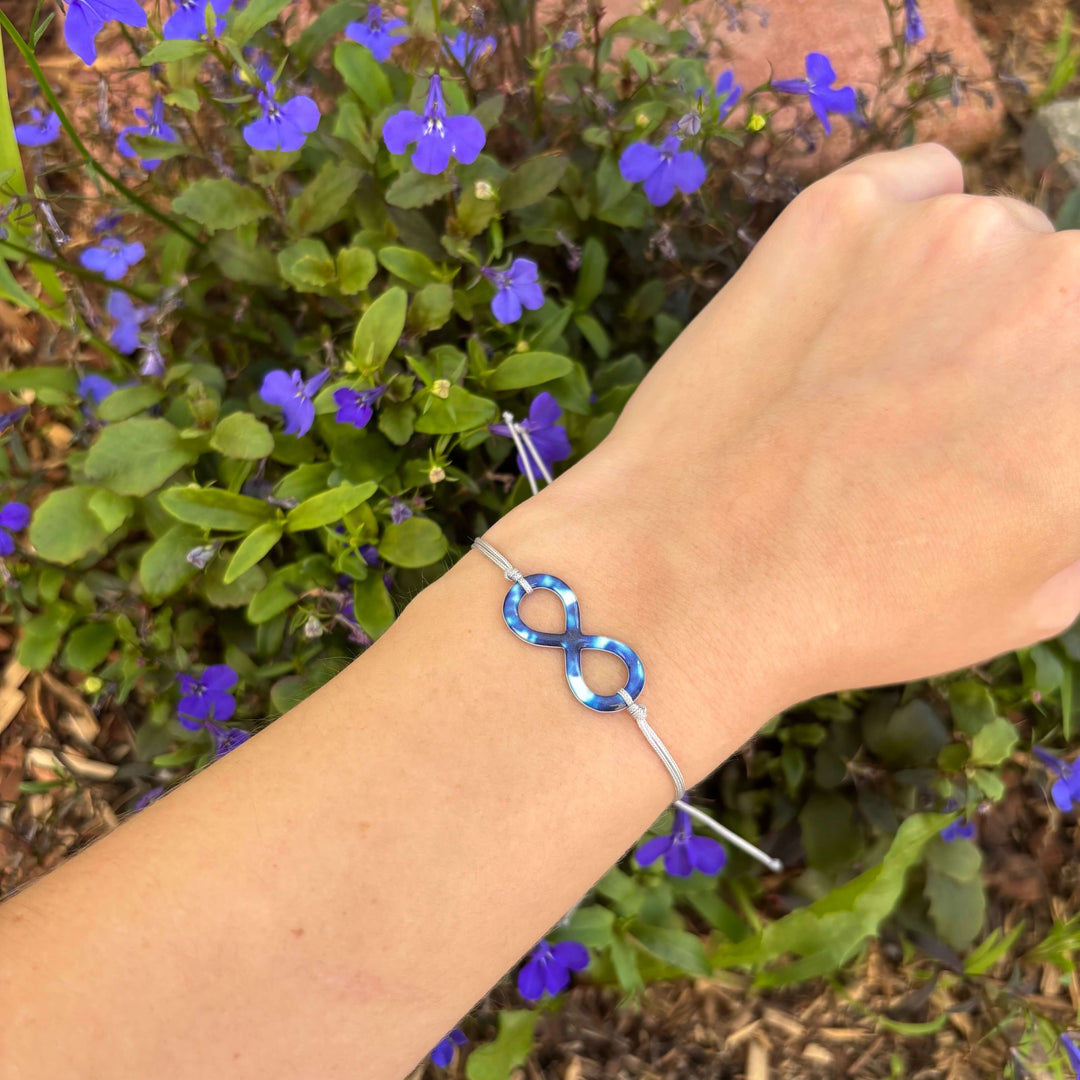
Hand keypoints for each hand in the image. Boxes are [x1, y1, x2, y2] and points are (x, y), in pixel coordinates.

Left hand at [505, 143, 1079, 727]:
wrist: (687, 577)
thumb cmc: (861, 611)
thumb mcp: (1035, 597)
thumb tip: (1059, 441)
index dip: (1052, 408)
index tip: (1022, 427)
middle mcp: (1058, 285)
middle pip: (1074, 291)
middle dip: (1038, 351)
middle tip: (958, 418)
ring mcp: (943, 233)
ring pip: (998, 240)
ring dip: (968, 296)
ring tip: (880, 379)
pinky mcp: (840, 210)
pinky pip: (918, 183)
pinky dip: (906, 226)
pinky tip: (858, 298)